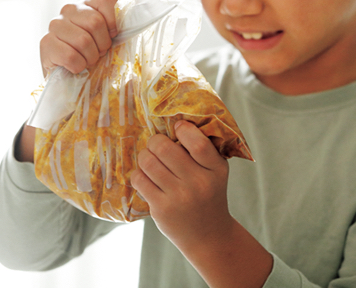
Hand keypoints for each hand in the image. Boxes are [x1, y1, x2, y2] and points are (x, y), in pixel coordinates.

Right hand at [39, 0, 117, 76]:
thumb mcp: (109, 39)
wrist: (70, 78)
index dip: (113, 23)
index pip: (107, 0)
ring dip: (90, 58)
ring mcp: (55, 25)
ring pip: (83, 40)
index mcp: (88, 4)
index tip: (111, 36)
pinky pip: (70, 56)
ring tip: (87, 61)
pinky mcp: (45, 43)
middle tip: (98, 54)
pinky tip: (75, 67)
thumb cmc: (94, 56)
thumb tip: (129, 23)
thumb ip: (117, 28)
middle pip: (95, 22)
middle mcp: (69, 9)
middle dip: (102, 45)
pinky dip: (78, 67)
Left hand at [131, 120, 232, 249]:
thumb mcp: (216, 171)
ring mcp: (179, 197)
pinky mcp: (161, 208)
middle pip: (164, 148)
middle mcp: (198, 183)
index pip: (197, 142)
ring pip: (148, 162)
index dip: (182, 129)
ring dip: (145, 156)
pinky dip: (139, 174)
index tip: (177, 128)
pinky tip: (147, 177)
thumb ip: (203, 149)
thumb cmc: (209, 194)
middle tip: (157, 145)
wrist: (208, 235)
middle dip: (155, 141)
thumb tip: (175, 120)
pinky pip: (139, 180)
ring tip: (150, 159)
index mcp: (215, 169)